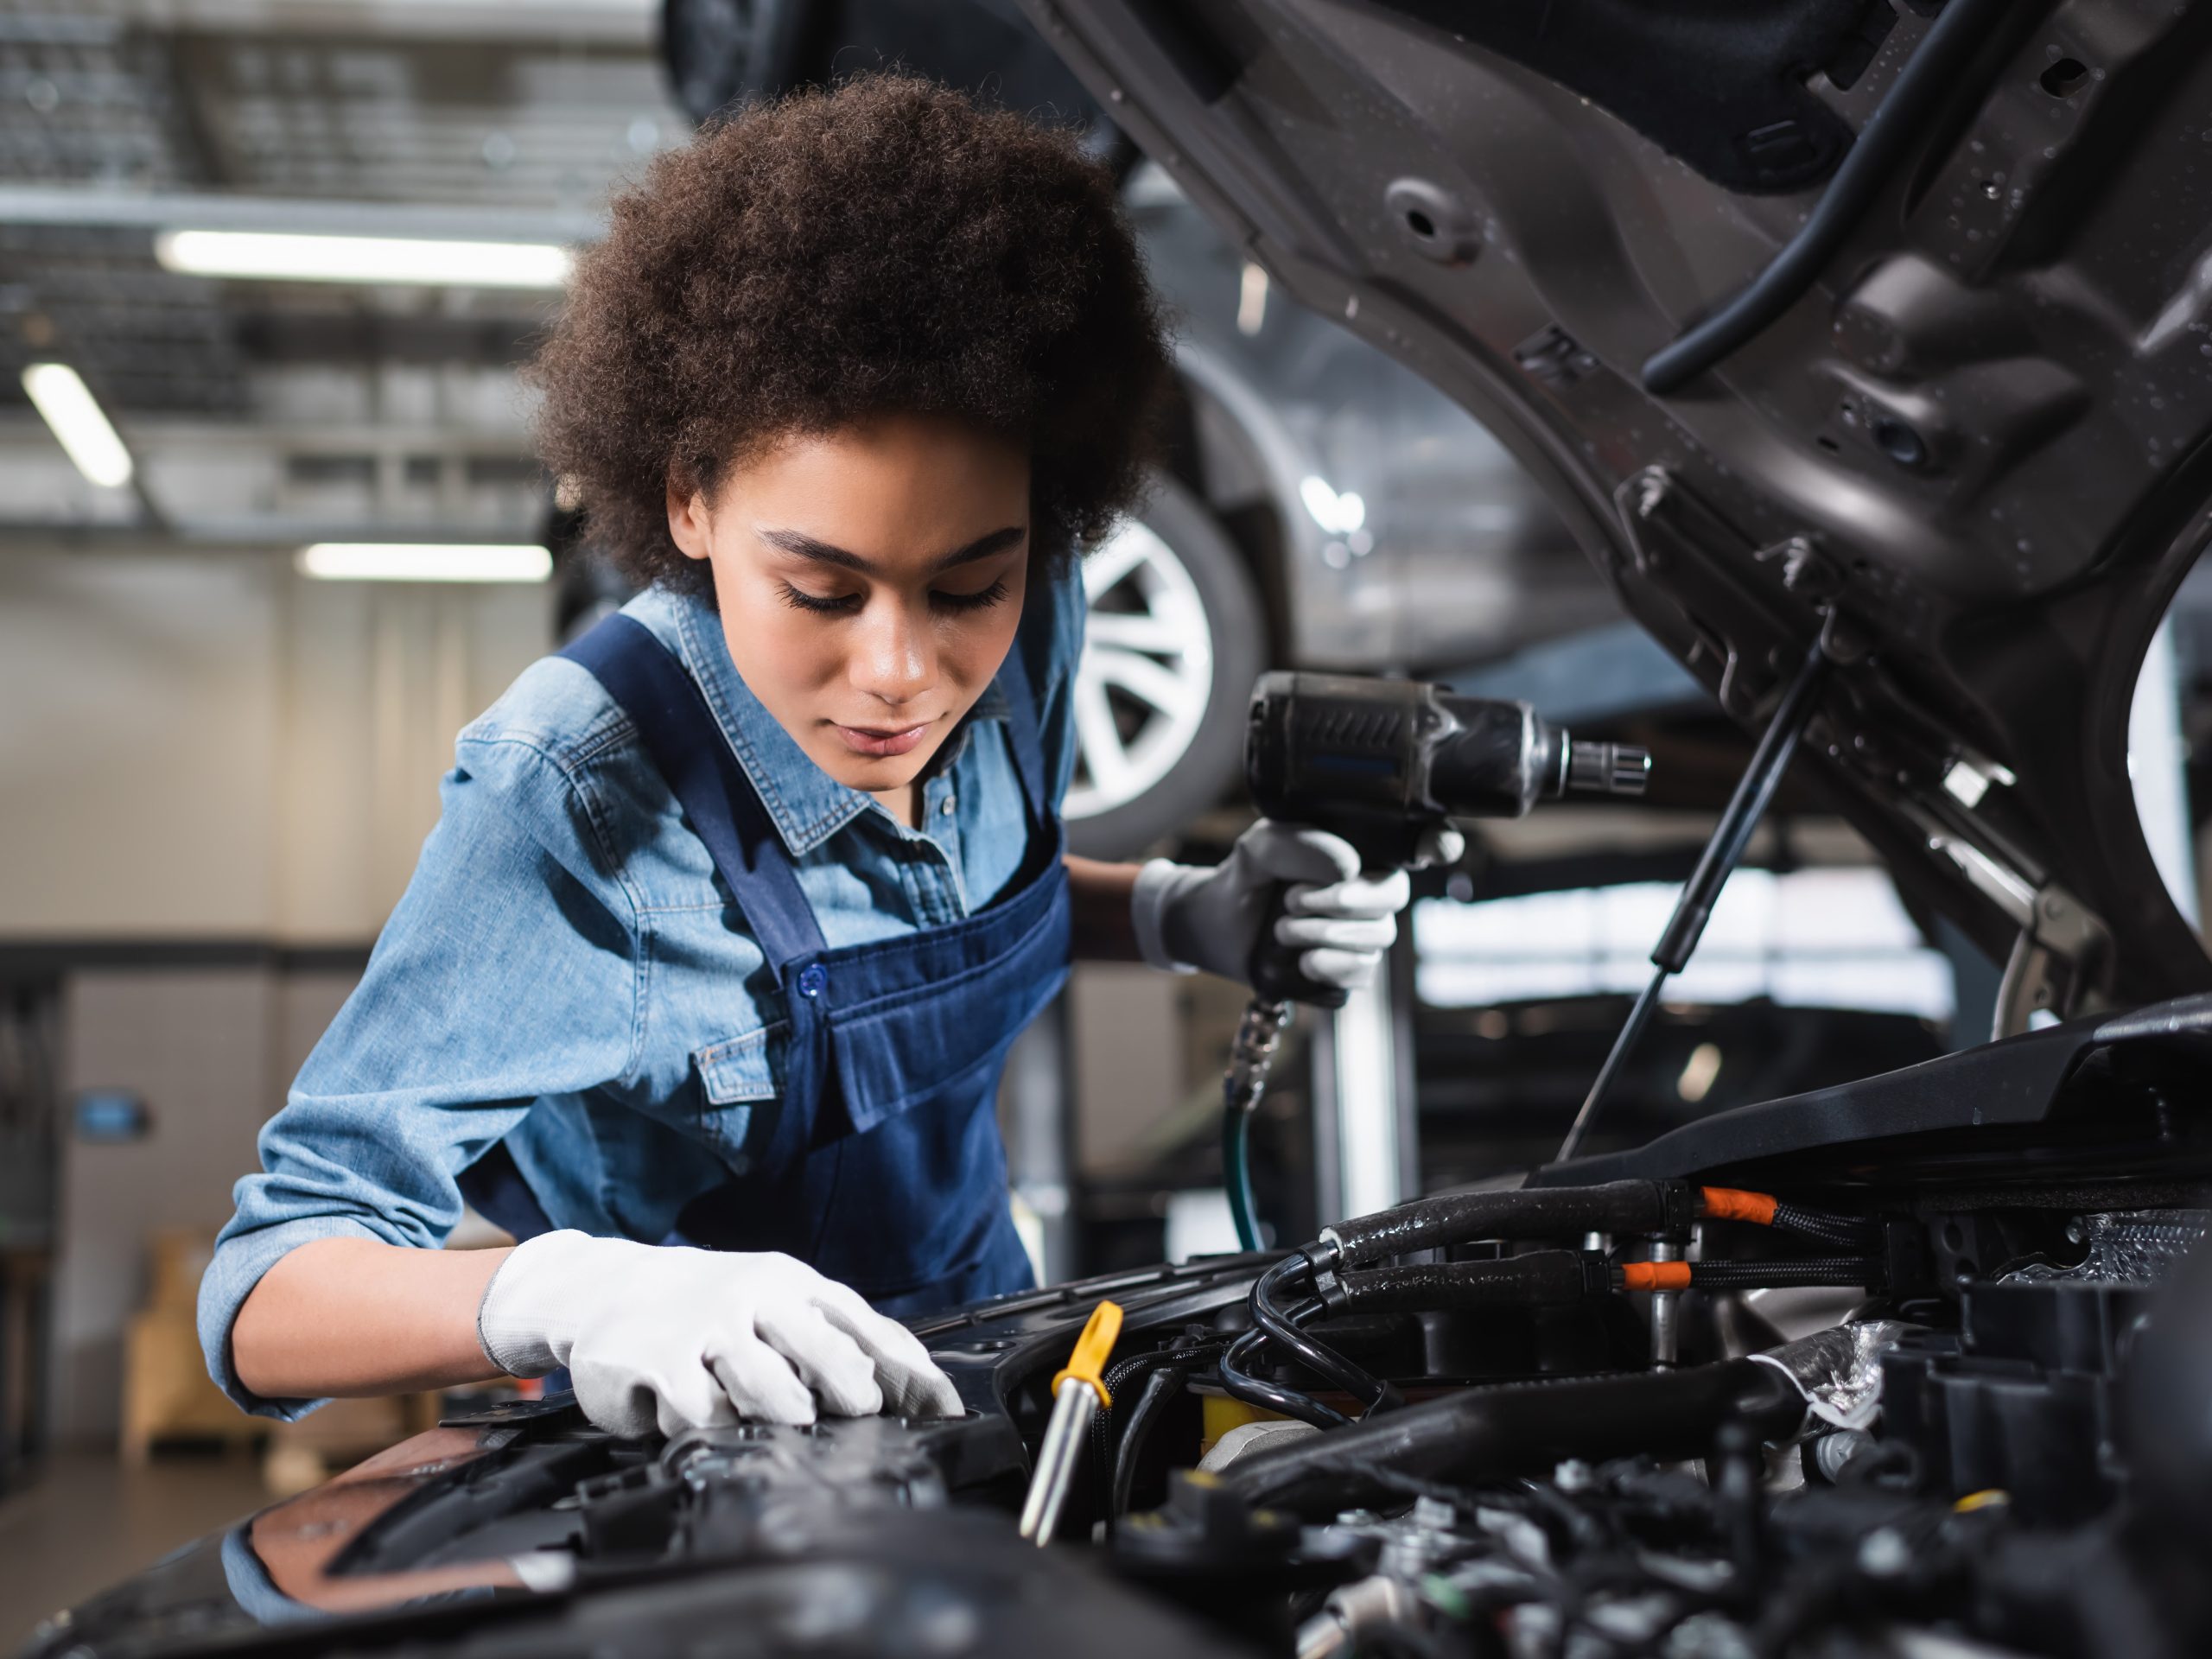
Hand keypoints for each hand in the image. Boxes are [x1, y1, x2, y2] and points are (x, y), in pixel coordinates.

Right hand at [476, 1231, 962, 1437]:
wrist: (604, 1287)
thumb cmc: (709, 1305)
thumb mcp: (775, 1304)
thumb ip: (836, 1341)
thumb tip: (918, 1390)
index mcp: (793, 1283)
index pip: (864, 1326)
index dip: (908, 1371)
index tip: (942, 1409)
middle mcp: (756, 1295)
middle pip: (827, 1352)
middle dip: (852, 1391)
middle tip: (857, 1411)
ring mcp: (708, 1324)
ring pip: (772, 1393)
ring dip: (781, 1415)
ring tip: (773, 1415)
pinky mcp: (661, 1359)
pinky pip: (705, 1415)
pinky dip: (707, 1425)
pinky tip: (691, 1409)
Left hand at [1128, 818, 1462, 994]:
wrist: (1215, 923)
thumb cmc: (1245, 874)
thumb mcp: (1258, 848)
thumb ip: (1294, 843)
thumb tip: (1347, 865)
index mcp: (1359, 848)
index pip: (1419, 840)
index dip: (1439, 843)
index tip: (1433, 849)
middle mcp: (1368, 887)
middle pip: (1396, 894)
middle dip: (1349, 901)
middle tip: (1294, 901)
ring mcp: (1361, 931)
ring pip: (1379, 936)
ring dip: (1328, 934)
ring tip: (1282, 930)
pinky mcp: (1346, 968)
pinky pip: (1364, 972)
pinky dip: (1336, 967)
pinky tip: (1305, 962)